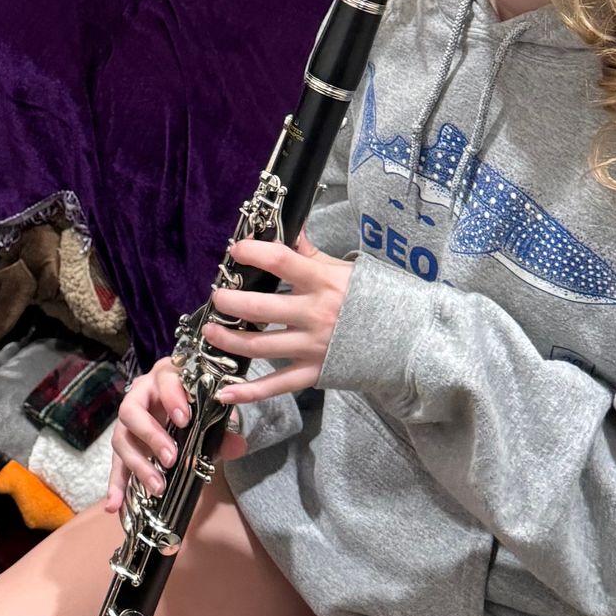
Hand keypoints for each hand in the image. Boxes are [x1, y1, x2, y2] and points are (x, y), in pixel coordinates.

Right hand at [104, 360, 247, 514]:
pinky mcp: (124, 446)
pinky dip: (115, 485)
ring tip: (158, 487)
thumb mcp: (212, 414)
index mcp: (165, 379)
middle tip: (171, 458)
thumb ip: (224, 429)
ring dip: (137, 464)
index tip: (185, 420)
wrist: (185, 409)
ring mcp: (128, 423)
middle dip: (150, 435)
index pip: (163, 380)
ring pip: (121, 439)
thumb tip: (237, 446)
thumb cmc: (197, 405)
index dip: (172, 398)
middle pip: (131, 411)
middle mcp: (140, 396)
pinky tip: (115, 504)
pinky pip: (115, 464)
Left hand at [204, 236, 354, 405]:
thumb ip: (308, 252)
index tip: (235, 251)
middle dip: (230, 301)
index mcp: (322, 282)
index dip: (252, 253)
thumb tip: (289, 224)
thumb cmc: (370, 297)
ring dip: (228, 339)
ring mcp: (313, 347)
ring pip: (261, 346)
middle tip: (215, 296)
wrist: (405, 338)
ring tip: (210, 331)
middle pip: (261, 307)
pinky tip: (224, 391)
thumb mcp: (342, 269)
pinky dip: (248, 392)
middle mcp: (315, 315)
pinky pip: (277, 386)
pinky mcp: (313, 373)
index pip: (280, 261)